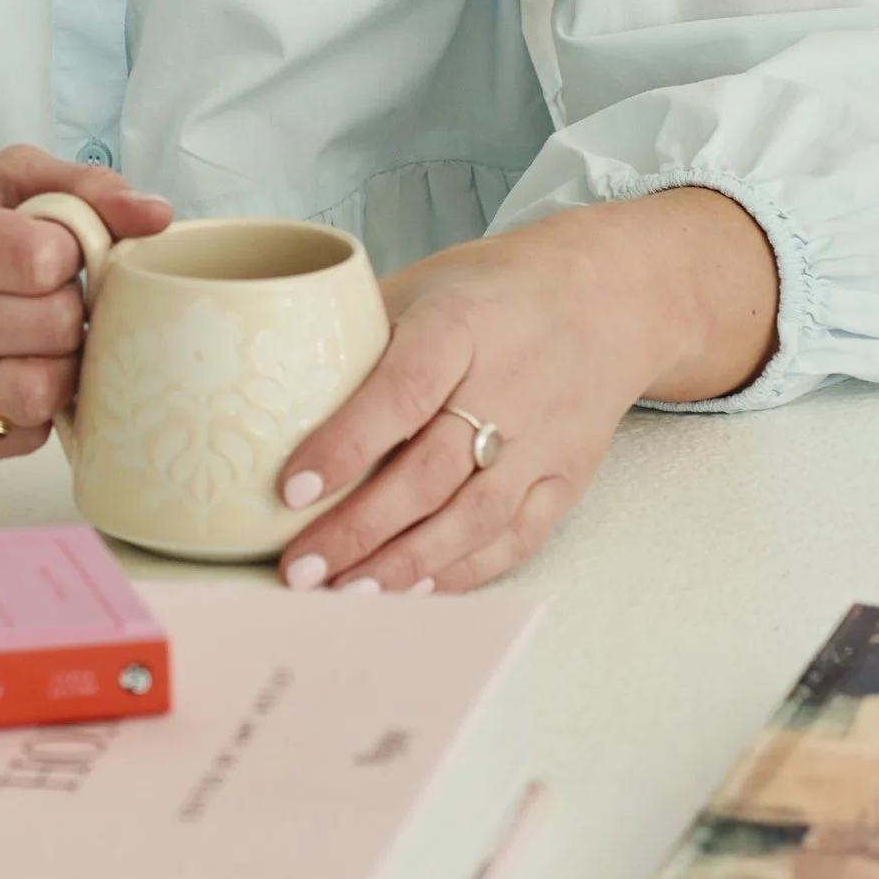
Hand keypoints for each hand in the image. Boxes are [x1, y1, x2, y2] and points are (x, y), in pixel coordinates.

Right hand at [0, 145, 168, 466]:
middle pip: (53, 328)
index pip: (40, 256)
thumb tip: (159, 215)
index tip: (49, 253)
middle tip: (44, 300)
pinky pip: (21, 438)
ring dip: (58, 366)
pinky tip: (2, 377)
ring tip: (32, 343)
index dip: (68, 253)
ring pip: (42, 393)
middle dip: (66, 311)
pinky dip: (31, 411)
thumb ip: (77, 187)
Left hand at [275, 190, 778, 592]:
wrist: (608, 296)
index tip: (289, 489)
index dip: (343, 446)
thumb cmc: (493, 291)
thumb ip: (357, 334)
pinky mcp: (566, 478)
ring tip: (344, 593)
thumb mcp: (423, 285)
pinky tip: (413, 588)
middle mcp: (508, 386)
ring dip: (404, 565)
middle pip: (429, 473)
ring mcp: (544, 440)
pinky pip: (514, 539)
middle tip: (300, 569)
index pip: (398, 394)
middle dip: (359, 530)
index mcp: (461, 327)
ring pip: (471, 519)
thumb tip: (270, 387)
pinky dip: (462, 572)